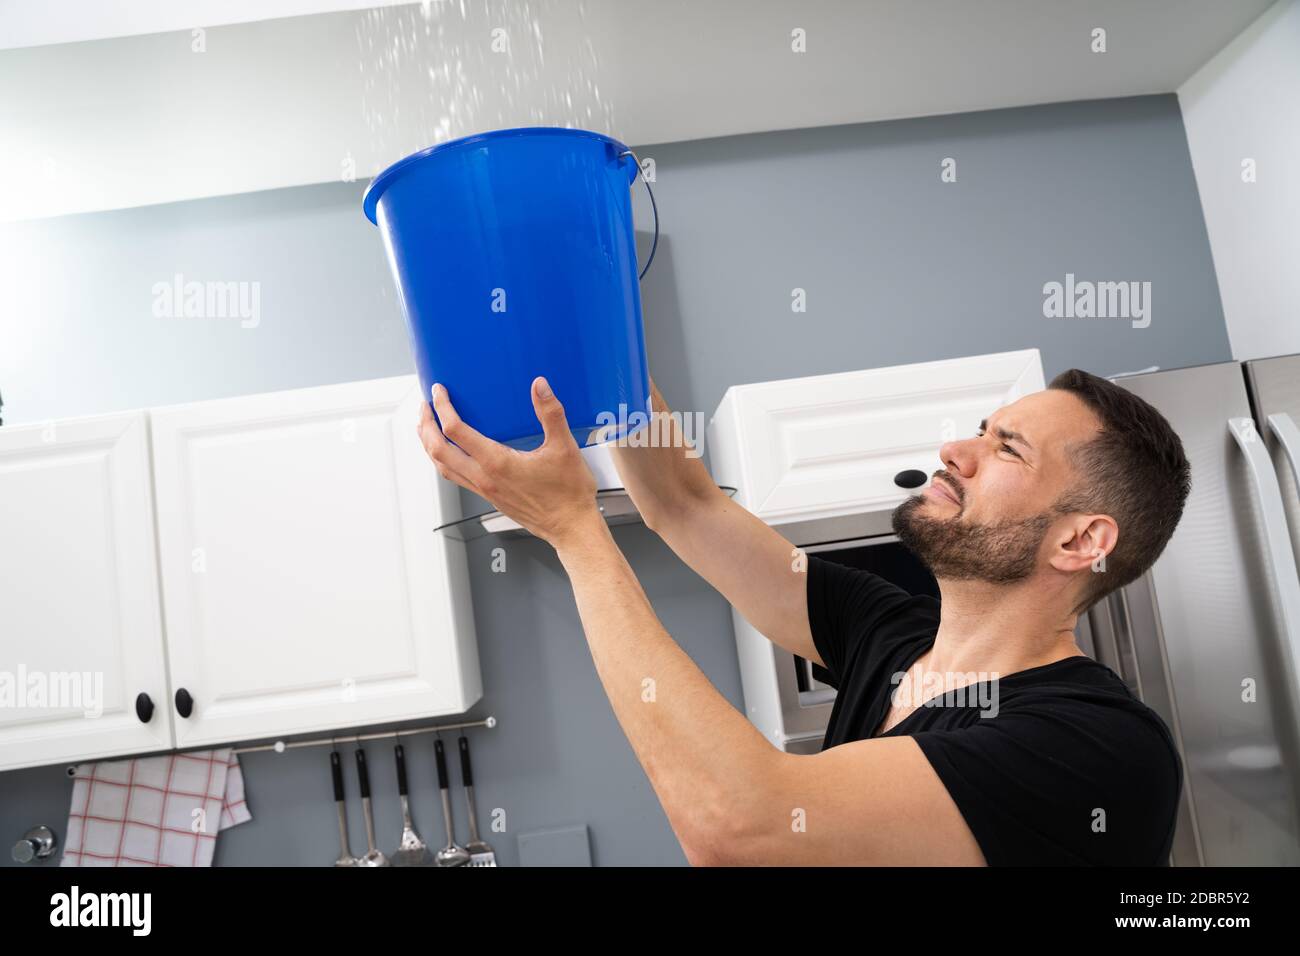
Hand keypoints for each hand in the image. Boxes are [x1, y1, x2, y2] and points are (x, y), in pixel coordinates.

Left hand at [418, 377, 601, 548]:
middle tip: (424, 406)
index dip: (442, 408)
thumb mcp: (564, 448)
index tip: (439, 392)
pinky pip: (456, 477)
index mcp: (497, 463)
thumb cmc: (568, 494)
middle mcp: (484, 478)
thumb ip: (550, 413)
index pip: (456, 431)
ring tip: (427, 428)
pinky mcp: (490, 497)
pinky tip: (452, 454)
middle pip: (438, 451)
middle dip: (426, 426)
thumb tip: (540, 387)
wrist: (570, 526)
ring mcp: (485, 490)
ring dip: (429, 445)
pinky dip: (444, 461)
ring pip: (443, 467)